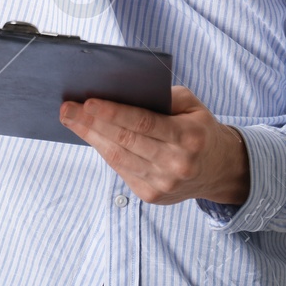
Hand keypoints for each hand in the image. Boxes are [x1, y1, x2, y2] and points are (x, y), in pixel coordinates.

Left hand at [59, 86, 249, 205]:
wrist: (219, 169)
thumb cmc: (199, 128)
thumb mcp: (191, 105)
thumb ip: (162, 96)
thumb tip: (122, 90)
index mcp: (188, 137)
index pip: (144, 123)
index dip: (114, 113)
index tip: (88, 102)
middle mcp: (176, 164)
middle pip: (125, 141)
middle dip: (91, 123)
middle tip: (67, 108)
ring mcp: (163, 184)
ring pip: (118, 157)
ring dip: (90, 137)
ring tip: (71, 119)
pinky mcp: (152, 195)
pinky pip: (120, 169)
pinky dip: (103, 150)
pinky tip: (90, 135)